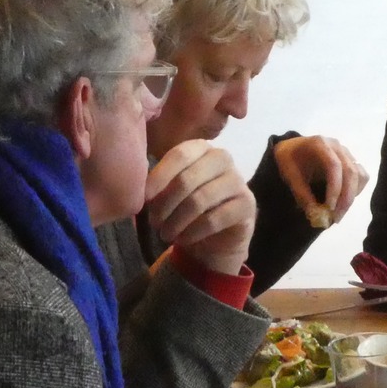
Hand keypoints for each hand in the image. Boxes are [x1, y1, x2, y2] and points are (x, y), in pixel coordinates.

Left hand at [144, 140, 255, 276]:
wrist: (217, 236)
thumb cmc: (188, 207)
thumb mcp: (170, 191)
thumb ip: (158, 184)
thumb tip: (139, 191)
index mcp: (202, 147)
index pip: (179, 155)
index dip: (159, 177)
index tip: (144, 199)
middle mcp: (223, 158)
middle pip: (188, 179)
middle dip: (166, 204)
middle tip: (154, 222)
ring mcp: (238, 181)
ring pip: (200, 200)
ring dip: (177, 222)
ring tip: (165, 234)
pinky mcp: (247, 205)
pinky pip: (214, 220)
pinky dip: (193, 232)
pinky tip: (183, 240)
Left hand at [273, 135, 368, 227]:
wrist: (292, 148)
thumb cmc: (289, 159)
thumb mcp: (288, 174)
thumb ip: (301, 194)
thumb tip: (316, 215)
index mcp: (320, 144)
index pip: (334, 165)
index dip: (334, 187)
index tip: (329, 207)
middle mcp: (337, 146)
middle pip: (351, 172)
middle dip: (345, 198)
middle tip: (336, 218)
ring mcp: (347, 153)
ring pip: (359, 175)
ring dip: (352, 196)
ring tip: (339, 213)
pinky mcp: (351, 161)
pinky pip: (361, 177)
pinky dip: (356, 191)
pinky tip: (343, 202)